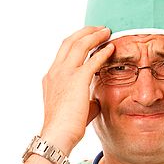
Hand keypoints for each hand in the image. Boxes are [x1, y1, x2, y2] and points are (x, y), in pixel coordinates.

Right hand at [40, 26, 113, 152]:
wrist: (58, 135)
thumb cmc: (67, 127)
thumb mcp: (74, 108)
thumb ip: (85, 100)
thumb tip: (96, 100)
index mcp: (51, 77)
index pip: (63, 52)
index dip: (76, 42)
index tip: (88, 39)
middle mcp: (55, 71)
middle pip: (69, 41)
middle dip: (85, 32)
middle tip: (99, 28)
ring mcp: (64, 74)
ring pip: (79, 44)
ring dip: (94, 35)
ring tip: (107, 31)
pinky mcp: (77, 80)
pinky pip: (92, 60)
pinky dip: (102, 52)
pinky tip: (112, 48)